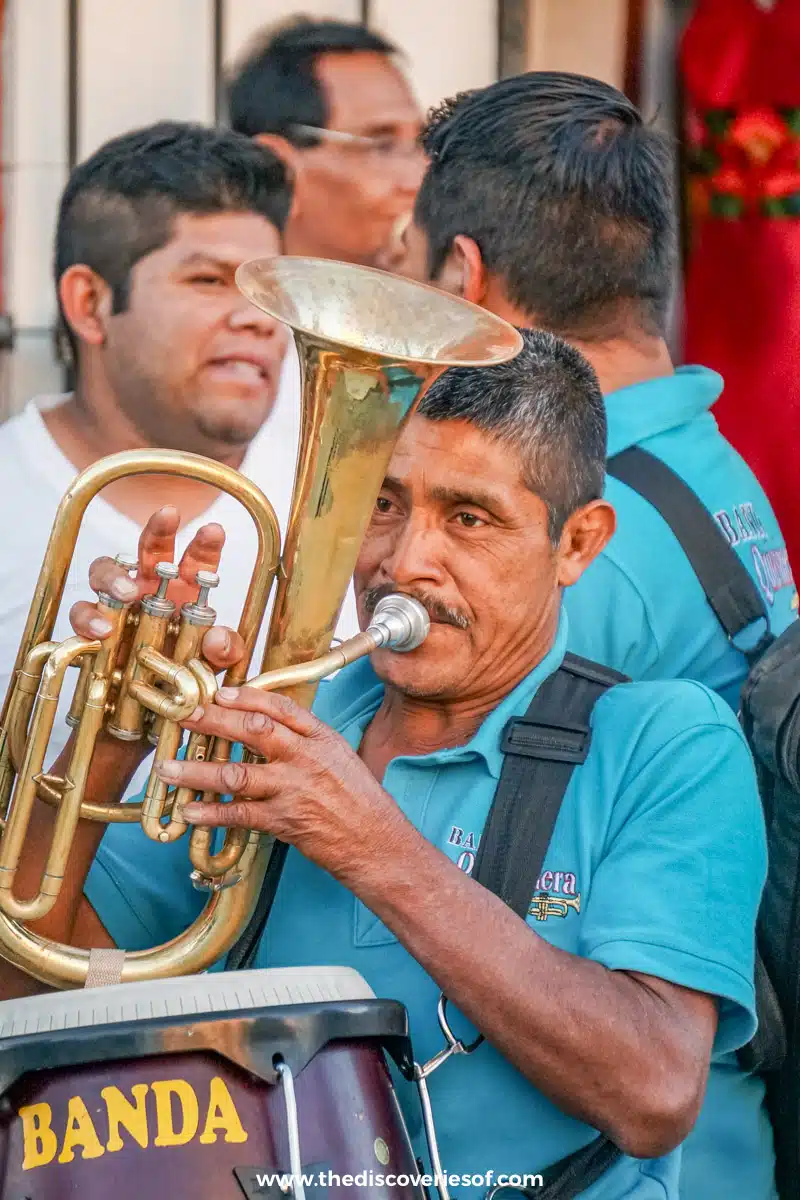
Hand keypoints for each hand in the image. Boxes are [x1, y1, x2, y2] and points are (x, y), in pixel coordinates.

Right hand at [69, 506, 244, 671]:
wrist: (152, 704)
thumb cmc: (185, 673)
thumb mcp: (215, 665)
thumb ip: (225, 650)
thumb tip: (218, 639)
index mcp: (185, 591)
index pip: (197, 560)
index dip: (206, 544)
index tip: (215, 530)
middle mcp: (151, 589)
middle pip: (150, 549)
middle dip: (159, 529)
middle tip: (168, 518)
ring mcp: (119, 605)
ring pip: (105, 572)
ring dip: (115, 576)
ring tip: (129, 593)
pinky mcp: (94, 627)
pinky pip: (82, 613)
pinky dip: (88, 618)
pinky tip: (102, 630)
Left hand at [154, 686, 412, 879]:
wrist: (379, 843)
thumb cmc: (361, 802)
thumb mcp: (341, 758)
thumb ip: (307, 742)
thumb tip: (270, 728)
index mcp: (321, 738)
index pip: (280, 707)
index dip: (246, 697)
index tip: (219, 692)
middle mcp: (306, 758)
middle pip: (253, 730)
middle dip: (212, 721)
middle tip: (182, 716)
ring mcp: (295, 789)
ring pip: (236, 774)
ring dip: (197, 772)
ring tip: (166, 769)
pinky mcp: (286, 821)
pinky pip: (240, 815)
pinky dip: (211, 814)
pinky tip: (189, 812)